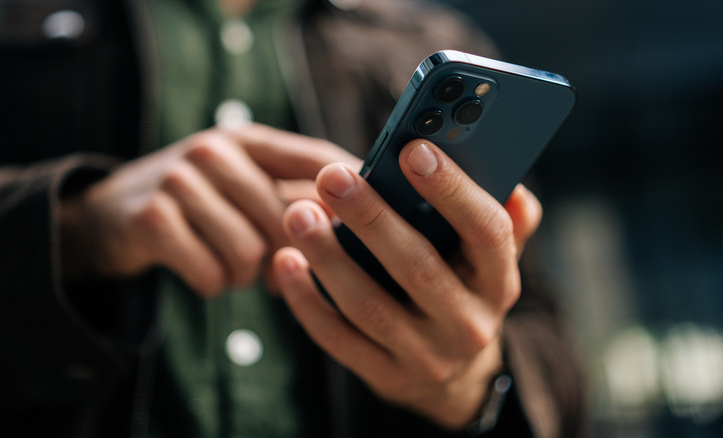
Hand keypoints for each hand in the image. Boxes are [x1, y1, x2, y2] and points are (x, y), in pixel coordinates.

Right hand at [60, 123, 358, 296]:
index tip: (380, 222)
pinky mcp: (153, 218)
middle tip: (275, 270)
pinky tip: (203, 271)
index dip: (353, 192)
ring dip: (245, 275)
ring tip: (232, 266)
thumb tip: (358, 228)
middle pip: (288, 218)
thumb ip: (292, 198)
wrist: (108, 216)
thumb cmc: (195, 205)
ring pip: (251, 252)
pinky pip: (212, 273)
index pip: (318, 159)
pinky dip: (213, 284)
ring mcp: (180, 179)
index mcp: (248, 139)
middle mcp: (215, 149)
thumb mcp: (241, 186)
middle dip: (288, 256)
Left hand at [273, 139, 540, 427]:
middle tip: (332, 176)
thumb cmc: (463, 291)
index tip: (412, 150)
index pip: (486, 232)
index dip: (452, 190)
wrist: (454, 377)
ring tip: (298, 214)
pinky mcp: (385, 376)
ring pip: (369, 305)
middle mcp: (469, 324)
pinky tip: (286, 261)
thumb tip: (511, 182)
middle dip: (371, 218)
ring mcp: (426, 357)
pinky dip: (307, 300)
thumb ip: (505, 220)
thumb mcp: (491, 260)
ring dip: (329, 257)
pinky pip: (338, 338)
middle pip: (418, 266)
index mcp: (499, 282)